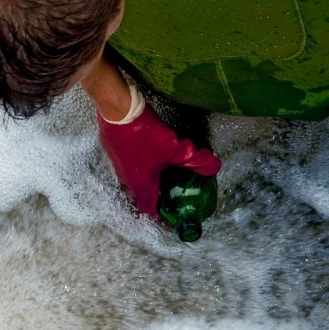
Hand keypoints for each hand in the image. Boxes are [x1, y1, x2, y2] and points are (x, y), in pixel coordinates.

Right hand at [97, 106, 220, 215]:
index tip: (172, 216)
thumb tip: (213, 168)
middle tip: (171, 196)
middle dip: (156, 198)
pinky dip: (141, 168)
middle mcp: (127, 179)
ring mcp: (118, 165)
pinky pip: (129, 167)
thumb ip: (195, 160)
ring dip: (148, 182)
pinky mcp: (115, 152)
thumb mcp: (176, 149)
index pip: (150, 209)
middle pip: (141, 196)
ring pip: (134, 181)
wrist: (119, 112)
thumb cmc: (145, 136)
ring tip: (163, 177)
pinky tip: (151, 157)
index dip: (162, 216)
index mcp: (141, 184)